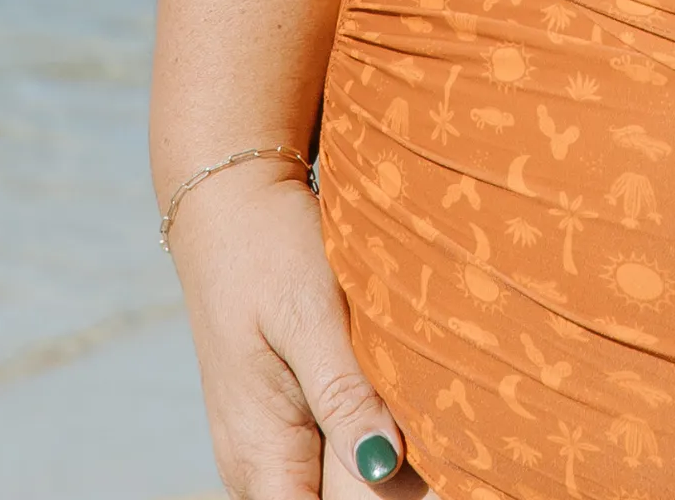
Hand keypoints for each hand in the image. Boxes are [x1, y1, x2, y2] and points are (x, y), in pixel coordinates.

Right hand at [170, 160, 425, 499]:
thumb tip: (384, 465)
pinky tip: (406, 379)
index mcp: (261, 453)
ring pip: (353, 478)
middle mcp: (262, 464)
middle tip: (443, 408)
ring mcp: (276, 443)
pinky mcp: (293, 415)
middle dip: (401, 471)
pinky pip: (343, 445)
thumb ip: (343, 393)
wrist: (230, 204)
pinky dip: (381, 422)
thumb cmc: (267, 248)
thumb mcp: (309, 313)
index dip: (378, 495)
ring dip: (399, 448)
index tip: (425, 452)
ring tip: (426, 384)